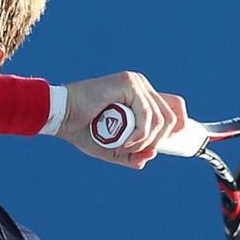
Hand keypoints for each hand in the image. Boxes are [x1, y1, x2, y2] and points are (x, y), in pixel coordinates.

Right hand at [58, 72, 186, 168]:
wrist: (61, 116)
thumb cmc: (82, 129)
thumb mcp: (112, 147)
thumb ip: (132, 154)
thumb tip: (151, 156)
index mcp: (141, 95)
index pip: (175, 107)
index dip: (179, 126)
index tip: (161, 145)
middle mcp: (141, 85)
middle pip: (171, 116)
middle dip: (156, 142)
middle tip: (133, 151)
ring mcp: (136, 82)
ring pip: (160, 119)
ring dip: (144, 141)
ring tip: (124, 148)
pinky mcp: (128, 84)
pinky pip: (147, 116)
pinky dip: (139, 135)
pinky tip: (124, 142)